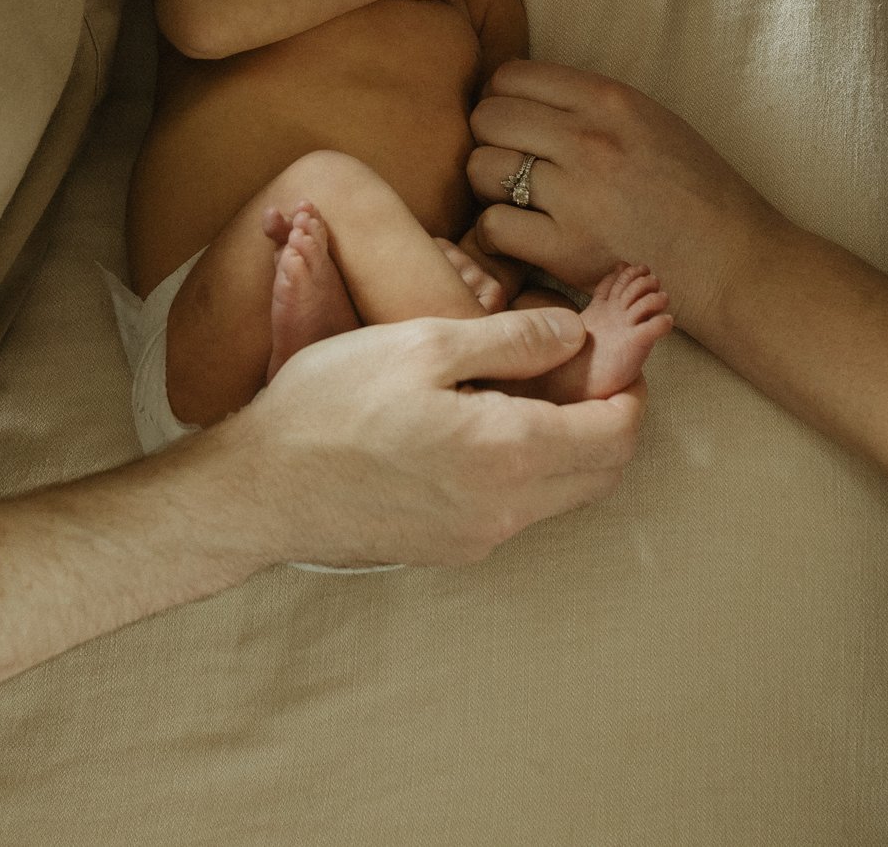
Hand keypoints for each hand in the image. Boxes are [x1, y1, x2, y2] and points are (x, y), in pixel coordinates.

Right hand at [213, 308, 642, 567]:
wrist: (259, 491)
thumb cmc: (330, 407)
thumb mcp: (424, 344)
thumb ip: (512, 340)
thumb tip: (573, 337)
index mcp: (509, 452)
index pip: (617, 432)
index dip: (628, 387)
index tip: (611, 353)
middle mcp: (507, 510)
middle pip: (602, 472)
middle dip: (611, 420)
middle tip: (585, 373)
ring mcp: (479, 539)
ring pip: (562, 494)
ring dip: (570, 447)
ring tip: (532, 393)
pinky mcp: (450, 550)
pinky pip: (518, 510)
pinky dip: (528, 470)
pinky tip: (485, 429)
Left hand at [466, 60, 781, 331]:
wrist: (735, 261)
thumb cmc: (700, 192)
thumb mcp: (653, 120)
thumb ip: (592, 105)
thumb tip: (526, 100)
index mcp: (611, 100)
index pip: (510, 76)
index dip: (504, 101)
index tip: (519, 126)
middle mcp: (588, 140)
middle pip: (487, 117)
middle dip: (492, 140)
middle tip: (514, 166)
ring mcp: (576, 195)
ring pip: (481, 168)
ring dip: (490, 186)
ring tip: (520, 202)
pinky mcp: (567, 250)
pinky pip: (493, 225)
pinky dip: (499, 234)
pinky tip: (525, 238)